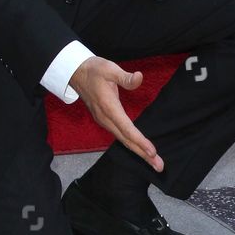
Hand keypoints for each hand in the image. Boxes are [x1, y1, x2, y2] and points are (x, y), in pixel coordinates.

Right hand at [69, 58, 163, 172]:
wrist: (75, 73)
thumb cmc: (94, 69)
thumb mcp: (109, 68)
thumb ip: (125, 76)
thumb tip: (139, 78)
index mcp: (108, 107)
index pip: (127, 128)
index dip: (140, 141)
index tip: (152, 151)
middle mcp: (106, 118)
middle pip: (126, 140)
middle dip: (143, 154)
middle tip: (159, 166)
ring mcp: (104, 121)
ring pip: (123, 140)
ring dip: (138, 151)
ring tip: (153, 162)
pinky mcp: (105, 120)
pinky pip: (120, 136)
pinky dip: (131, 144)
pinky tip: (140, 150)